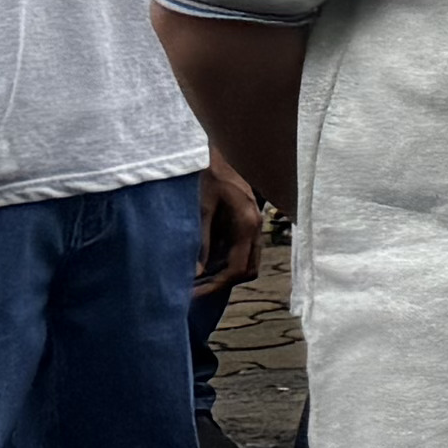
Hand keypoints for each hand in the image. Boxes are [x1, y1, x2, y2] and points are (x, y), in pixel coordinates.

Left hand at [200, 161, 266, 296]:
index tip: (191, 293)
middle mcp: (255, 229)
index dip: (214, 285)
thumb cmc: (210, 176)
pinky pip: (241, 252)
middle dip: (222, 284)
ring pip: (247, 263)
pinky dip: (225, 262)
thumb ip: (201, 241)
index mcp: (246, 225)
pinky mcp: (246, 223)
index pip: (236, 269)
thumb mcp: (201, 208)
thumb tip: (195, 273)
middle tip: (194, 289)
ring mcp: (254, 226)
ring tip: (197, 279)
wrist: (221, 153)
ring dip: (225, 274)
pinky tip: (204, 262)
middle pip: (247, 271)